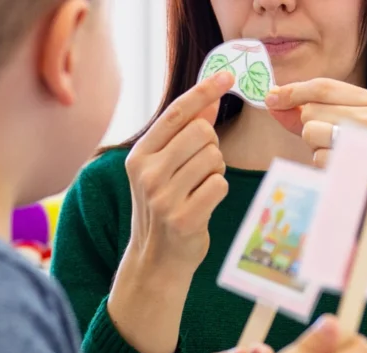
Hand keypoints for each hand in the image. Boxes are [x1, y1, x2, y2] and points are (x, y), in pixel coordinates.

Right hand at [123, 70, 233, 276]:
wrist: (156, 261)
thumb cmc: (164, 210)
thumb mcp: (163, 170)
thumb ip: (184, 135)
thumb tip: (210, 100)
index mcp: (139, 156)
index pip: (176, 113)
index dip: (204, 91)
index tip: (228, 76)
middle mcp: (147, 173)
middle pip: (201, 132)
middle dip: (211, 147)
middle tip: (201, 169)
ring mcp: (164, 197)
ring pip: (213, 158)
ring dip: (215, 171)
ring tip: (199, 190)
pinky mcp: (184, 218)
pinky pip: (219, 185)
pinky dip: (218, 192)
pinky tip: (203, 205)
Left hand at [265, 79, 366, 168]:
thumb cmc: (355, 158)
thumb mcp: (338, 128)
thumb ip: (305, 114)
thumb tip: (272, 99)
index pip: (325, 87)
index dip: (294, 91)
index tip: (270, 97)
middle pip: (312, 110)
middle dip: (308, 126)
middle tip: (327, 142)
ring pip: (310, 130)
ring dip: (313, 145)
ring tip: (332, 153)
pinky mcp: (355, 164)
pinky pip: (316, 156)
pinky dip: (319, 162)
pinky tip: (335, 167)